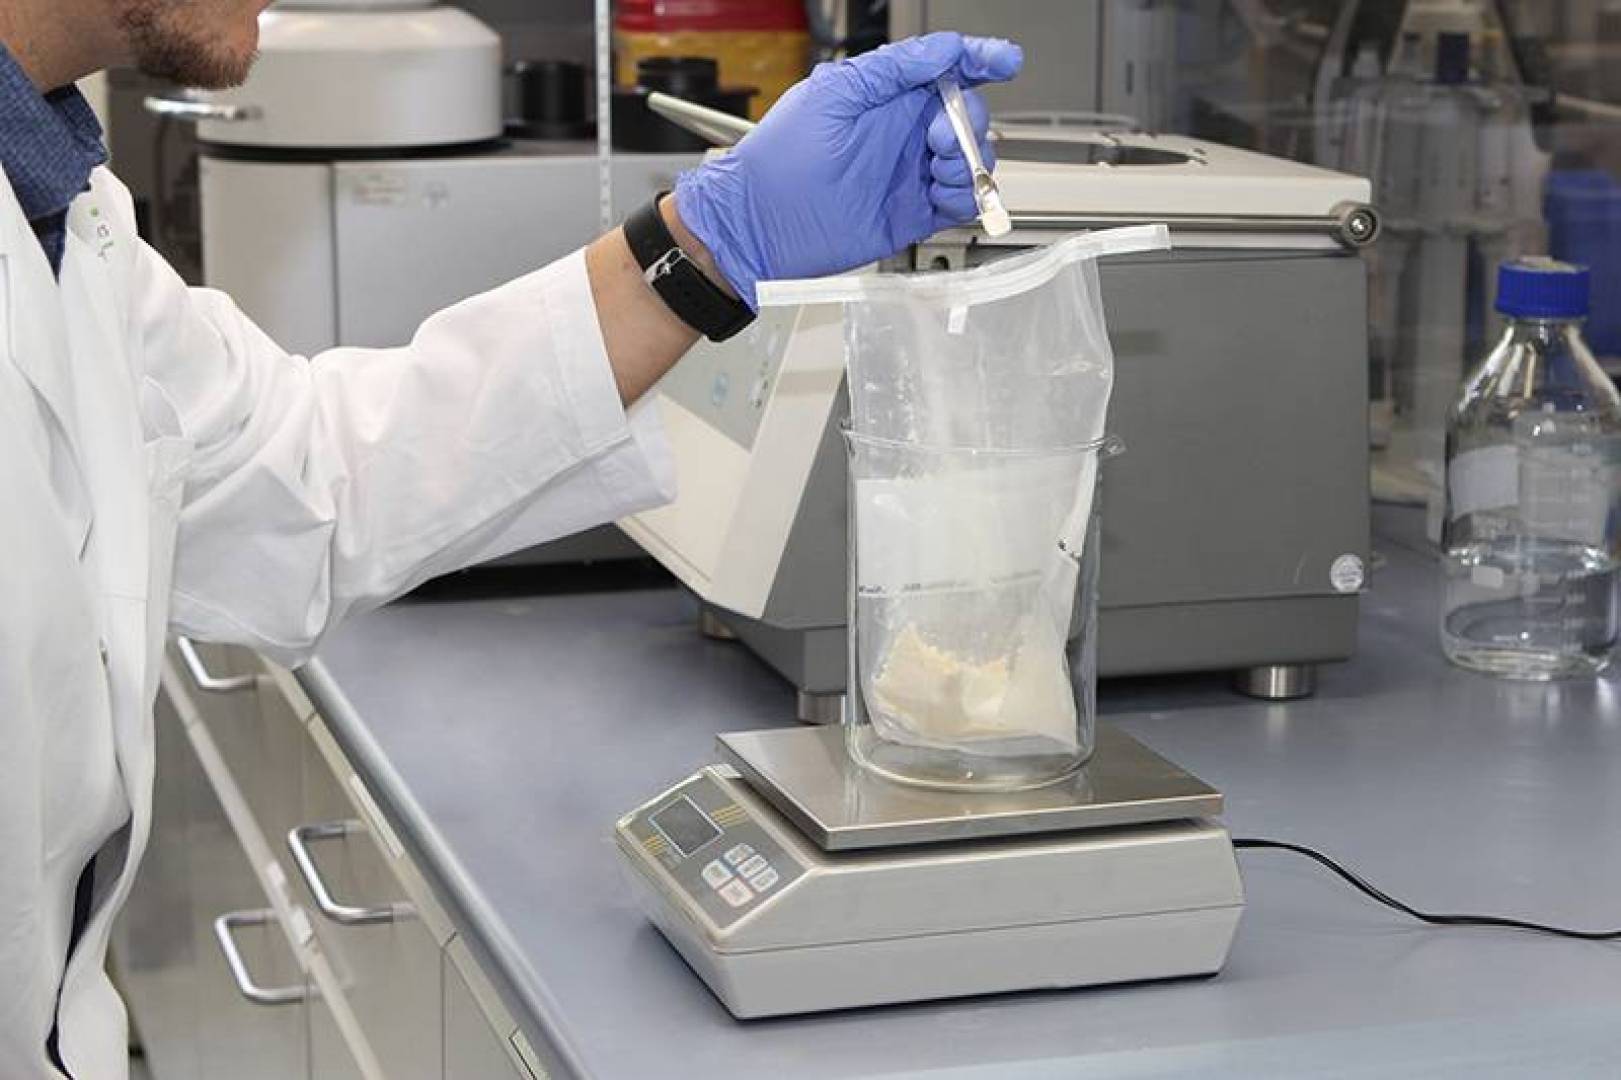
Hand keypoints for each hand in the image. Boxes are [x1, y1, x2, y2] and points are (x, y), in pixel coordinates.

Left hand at [673, 33, 1022, 308]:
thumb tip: (943, 49)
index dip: (981, 60)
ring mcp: (912, 173)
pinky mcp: (915, 212)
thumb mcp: (833, 94)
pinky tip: (940, 194)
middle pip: (968, 114)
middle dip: (968, 120)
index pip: (947, 70)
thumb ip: (891, 69)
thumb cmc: (780, 158)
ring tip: (938, 170)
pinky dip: (965, 197)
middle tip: (936, 137)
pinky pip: (962, 201)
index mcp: (887, 97)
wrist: (761, 223)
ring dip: (969, 161)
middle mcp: (904, 133)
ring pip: (972, 158)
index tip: (1005, 60)